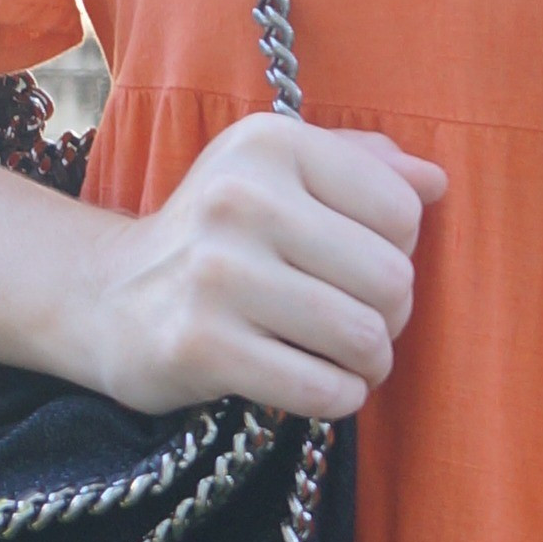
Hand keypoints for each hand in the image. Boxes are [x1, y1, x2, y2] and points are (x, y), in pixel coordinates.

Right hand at [67, 112, 447, 418]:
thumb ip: (361, 164)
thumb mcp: (277, 173)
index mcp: (269, 144)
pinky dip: (339, 397)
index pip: (402, 211)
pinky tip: (321, 385)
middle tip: (359, 322)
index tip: (357, 264)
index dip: (398, 250)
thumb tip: (435, 182)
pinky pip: (322, 389)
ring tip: (346, 359)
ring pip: (363, 337)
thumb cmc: (219, 234)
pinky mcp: (201, 346)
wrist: (107, 295)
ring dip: (371, 363)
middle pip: (391, 279)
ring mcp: (216, 274)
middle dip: (391, 315)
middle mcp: (240, 199)